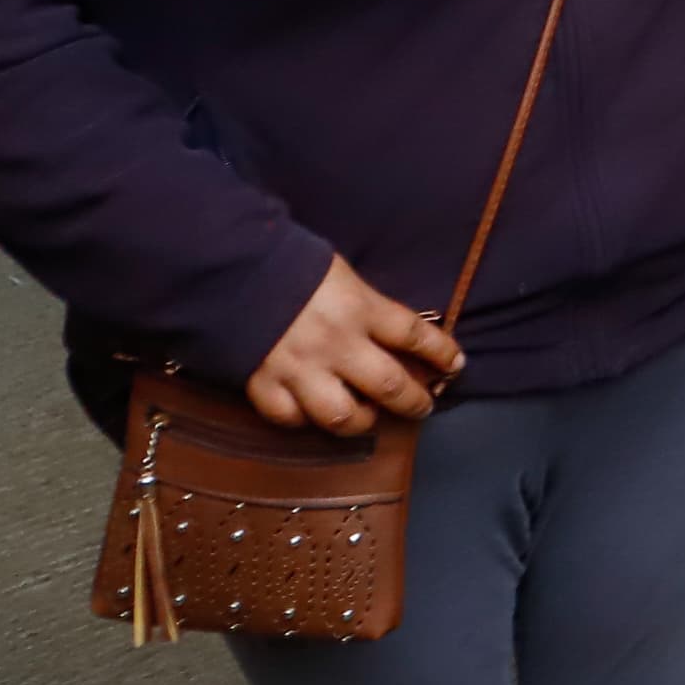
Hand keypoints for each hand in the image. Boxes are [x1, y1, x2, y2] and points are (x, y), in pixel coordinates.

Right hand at [243, 255, 461, 433]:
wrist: (228, 268)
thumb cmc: (291, 264)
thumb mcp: (341, 274)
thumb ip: (366, 305)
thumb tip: (393, 332)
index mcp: (360, 308)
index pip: (416, 335)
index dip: (442, 353)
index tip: (456, 365)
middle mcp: (337, 343)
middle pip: (390, 386)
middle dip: (415, 401)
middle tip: (423, 406)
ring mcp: (300, 368)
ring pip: (342, 415)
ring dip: (362, 421)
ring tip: (368, 417)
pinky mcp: (264, 383)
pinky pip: (290, 418)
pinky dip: (304, 420)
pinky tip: (312, 414)